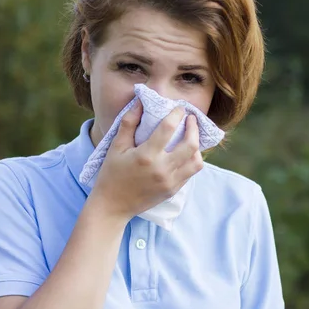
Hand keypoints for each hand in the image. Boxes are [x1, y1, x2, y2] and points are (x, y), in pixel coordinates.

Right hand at [87, 100, 203, 221]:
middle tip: (191, 119)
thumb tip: (140, 102)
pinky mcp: (173, 190)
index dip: (177, 114)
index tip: (179, 108)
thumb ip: (129, 123)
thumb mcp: (116, 147)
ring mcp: (170, 182)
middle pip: (190, 145)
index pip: (168, 128)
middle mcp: (162, 169)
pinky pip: (191, 173)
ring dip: (196, 146)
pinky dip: (192, 160)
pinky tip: (185, 153)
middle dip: (194, 128)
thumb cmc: (112, 174)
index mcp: (146, 155)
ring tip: (190, 138)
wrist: (113, 206)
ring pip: (196, 161)